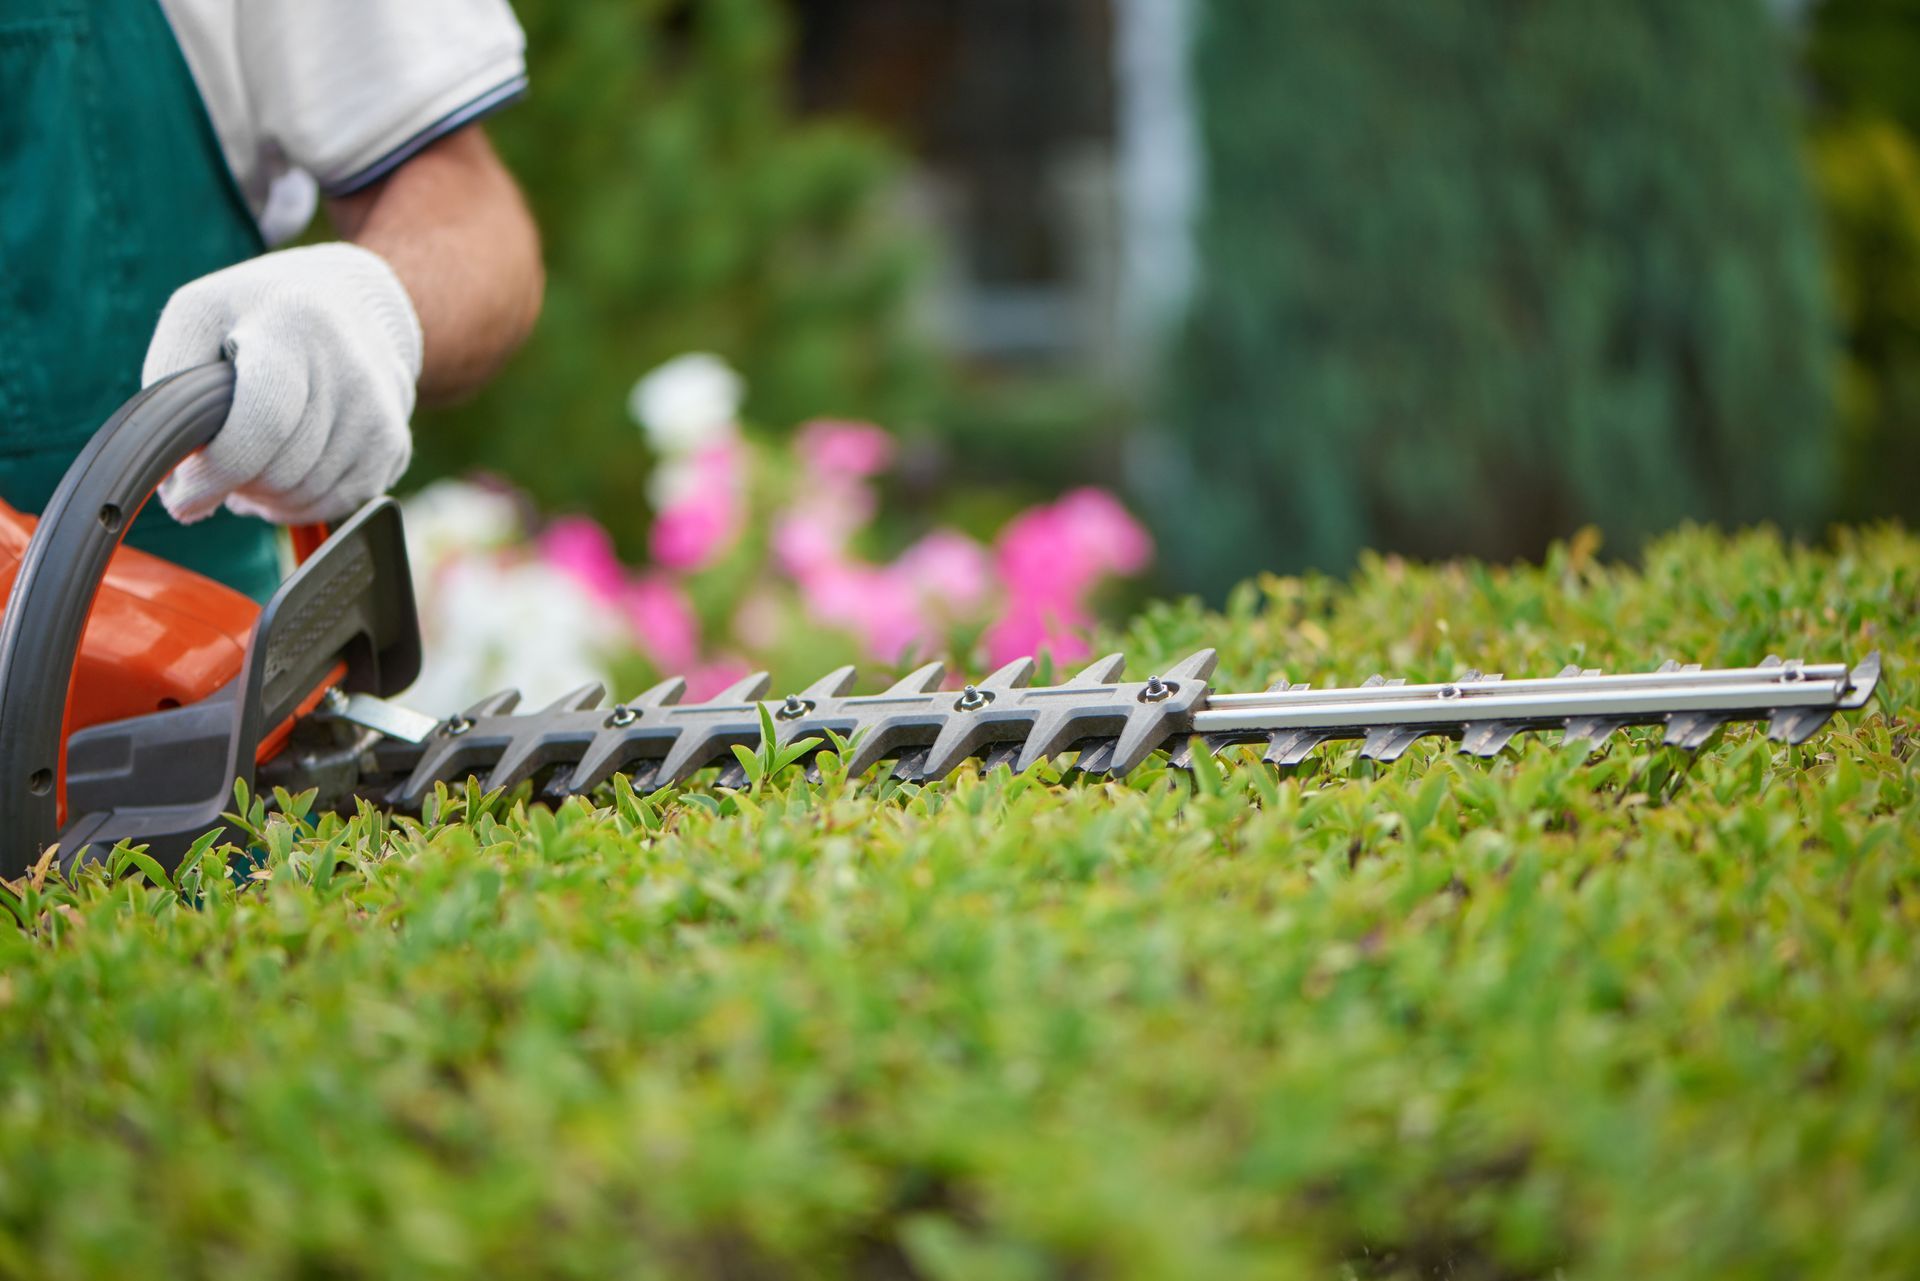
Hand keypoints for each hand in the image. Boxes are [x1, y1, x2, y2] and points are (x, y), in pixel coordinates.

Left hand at [142, 243, 423, 524]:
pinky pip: (339, 503)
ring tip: (249, 465)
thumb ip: (170, 387)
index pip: (262, 425)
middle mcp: (348, 367)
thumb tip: (177, 479)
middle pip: (283, 470)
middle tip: (215, 467)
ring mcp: (379, 409)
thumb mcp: (197, 316)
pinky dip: (301, 504)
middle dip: (236, 484)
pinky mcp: (394, 441)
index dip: (216, 474)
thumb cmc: (256, 313)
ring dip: (267, 497)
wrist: (348, 302)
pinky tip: (283, 474)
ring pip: (309, 494)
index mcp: (291, 326)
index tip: (182, 496)